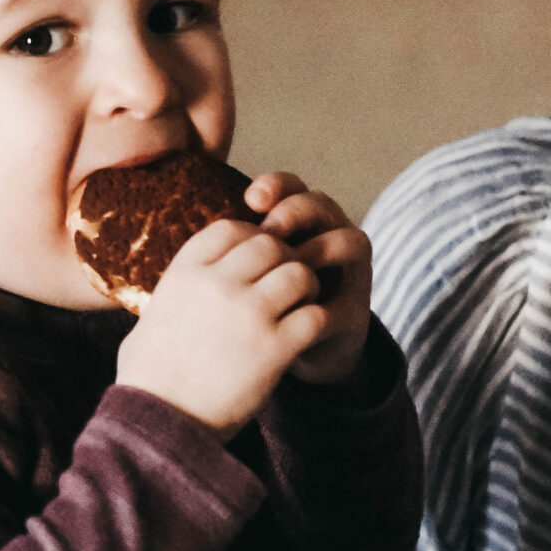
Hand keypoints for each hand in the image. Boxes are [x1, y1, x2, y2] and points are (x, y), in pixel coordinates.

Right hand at [116, 217, 329, 437]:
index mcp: (185, 273)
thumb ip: (175, 291)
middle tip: (284, 284)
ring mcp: (248, 314)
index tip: (255, 260)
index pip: (230, 228)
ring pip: (298, 273)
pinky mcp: (274, 348)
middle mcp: (217, 285)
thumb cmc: (149, 376)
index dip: (250, 237)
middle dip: (283, 259)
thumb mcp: (151, 318)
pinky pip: (314, 316)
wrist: (160, 422)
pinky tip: (304, 336)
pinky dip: (316, 322)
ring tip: (299, 307)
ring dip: (305, 288)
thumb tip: (185, 282)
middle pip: (270, 244)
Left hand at [245, 174, 373, 386]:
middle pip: (322, 205)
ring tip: (296, 262)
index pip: (292, 189)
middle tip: (271, 228)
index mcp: (297, 225)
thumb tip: (196, 228)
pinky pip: (350, 301)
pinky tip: (301, 310)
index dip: (277, 185)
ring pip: (352, 241)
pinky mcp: (354, 315)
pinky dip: (326, 305)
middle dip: (297, 211)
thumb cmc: (251, 309)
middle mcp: (327, 241)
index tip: (251, 198)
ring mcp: (347, 276)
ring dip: (324, 247)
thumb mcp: (237, 276)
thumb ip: (229, 251)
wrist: (279, 364)